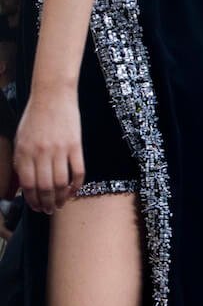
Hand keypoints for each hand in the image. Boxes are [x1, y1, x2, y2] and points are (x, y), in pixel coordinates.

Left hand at [15, 85, 84, 213]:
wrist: (53, 95)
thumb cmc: (35, 117)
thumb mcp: (20, 139)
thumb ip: (21, 162)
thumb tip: (24, 186)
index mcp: (24, 152)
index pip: (28, 185)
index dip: (32, 201)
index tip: (36, 208)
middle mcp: (41, 152)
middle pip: (45, 187)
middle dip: (47, 204)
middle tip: (49, 210)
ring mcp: (59, 149)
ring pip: (61, 183)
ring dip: (61, 198)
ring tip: (60, 204)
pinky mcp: (75, 145)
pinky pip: (78, 171)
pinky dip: (76, 185)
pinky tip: (73, 190)